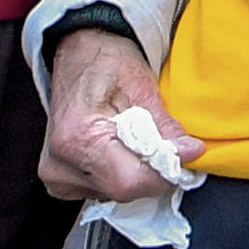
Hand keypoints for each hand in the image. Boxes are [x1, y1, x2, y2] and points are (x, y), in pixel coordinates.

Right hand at [40, 27, 194, 204]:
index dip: (162, 172)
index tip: (181, 156)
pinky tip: (119, 150)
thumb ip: (167, 129)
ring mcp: (56, 177)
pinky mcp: (59, 182)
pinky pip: (102, 190)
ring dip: (137, 173)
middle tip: (160, 143)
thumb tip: (192, 154)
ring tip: (135, 141)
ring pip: (115, 193)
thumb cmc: (106, 63)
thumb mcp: (143, 89)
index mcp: (77, 139)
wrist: (77, 55)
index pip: (129, 181)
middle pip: (124, 190)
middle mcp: (59, 165)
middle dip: (153, 171)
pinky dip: (120, 173)